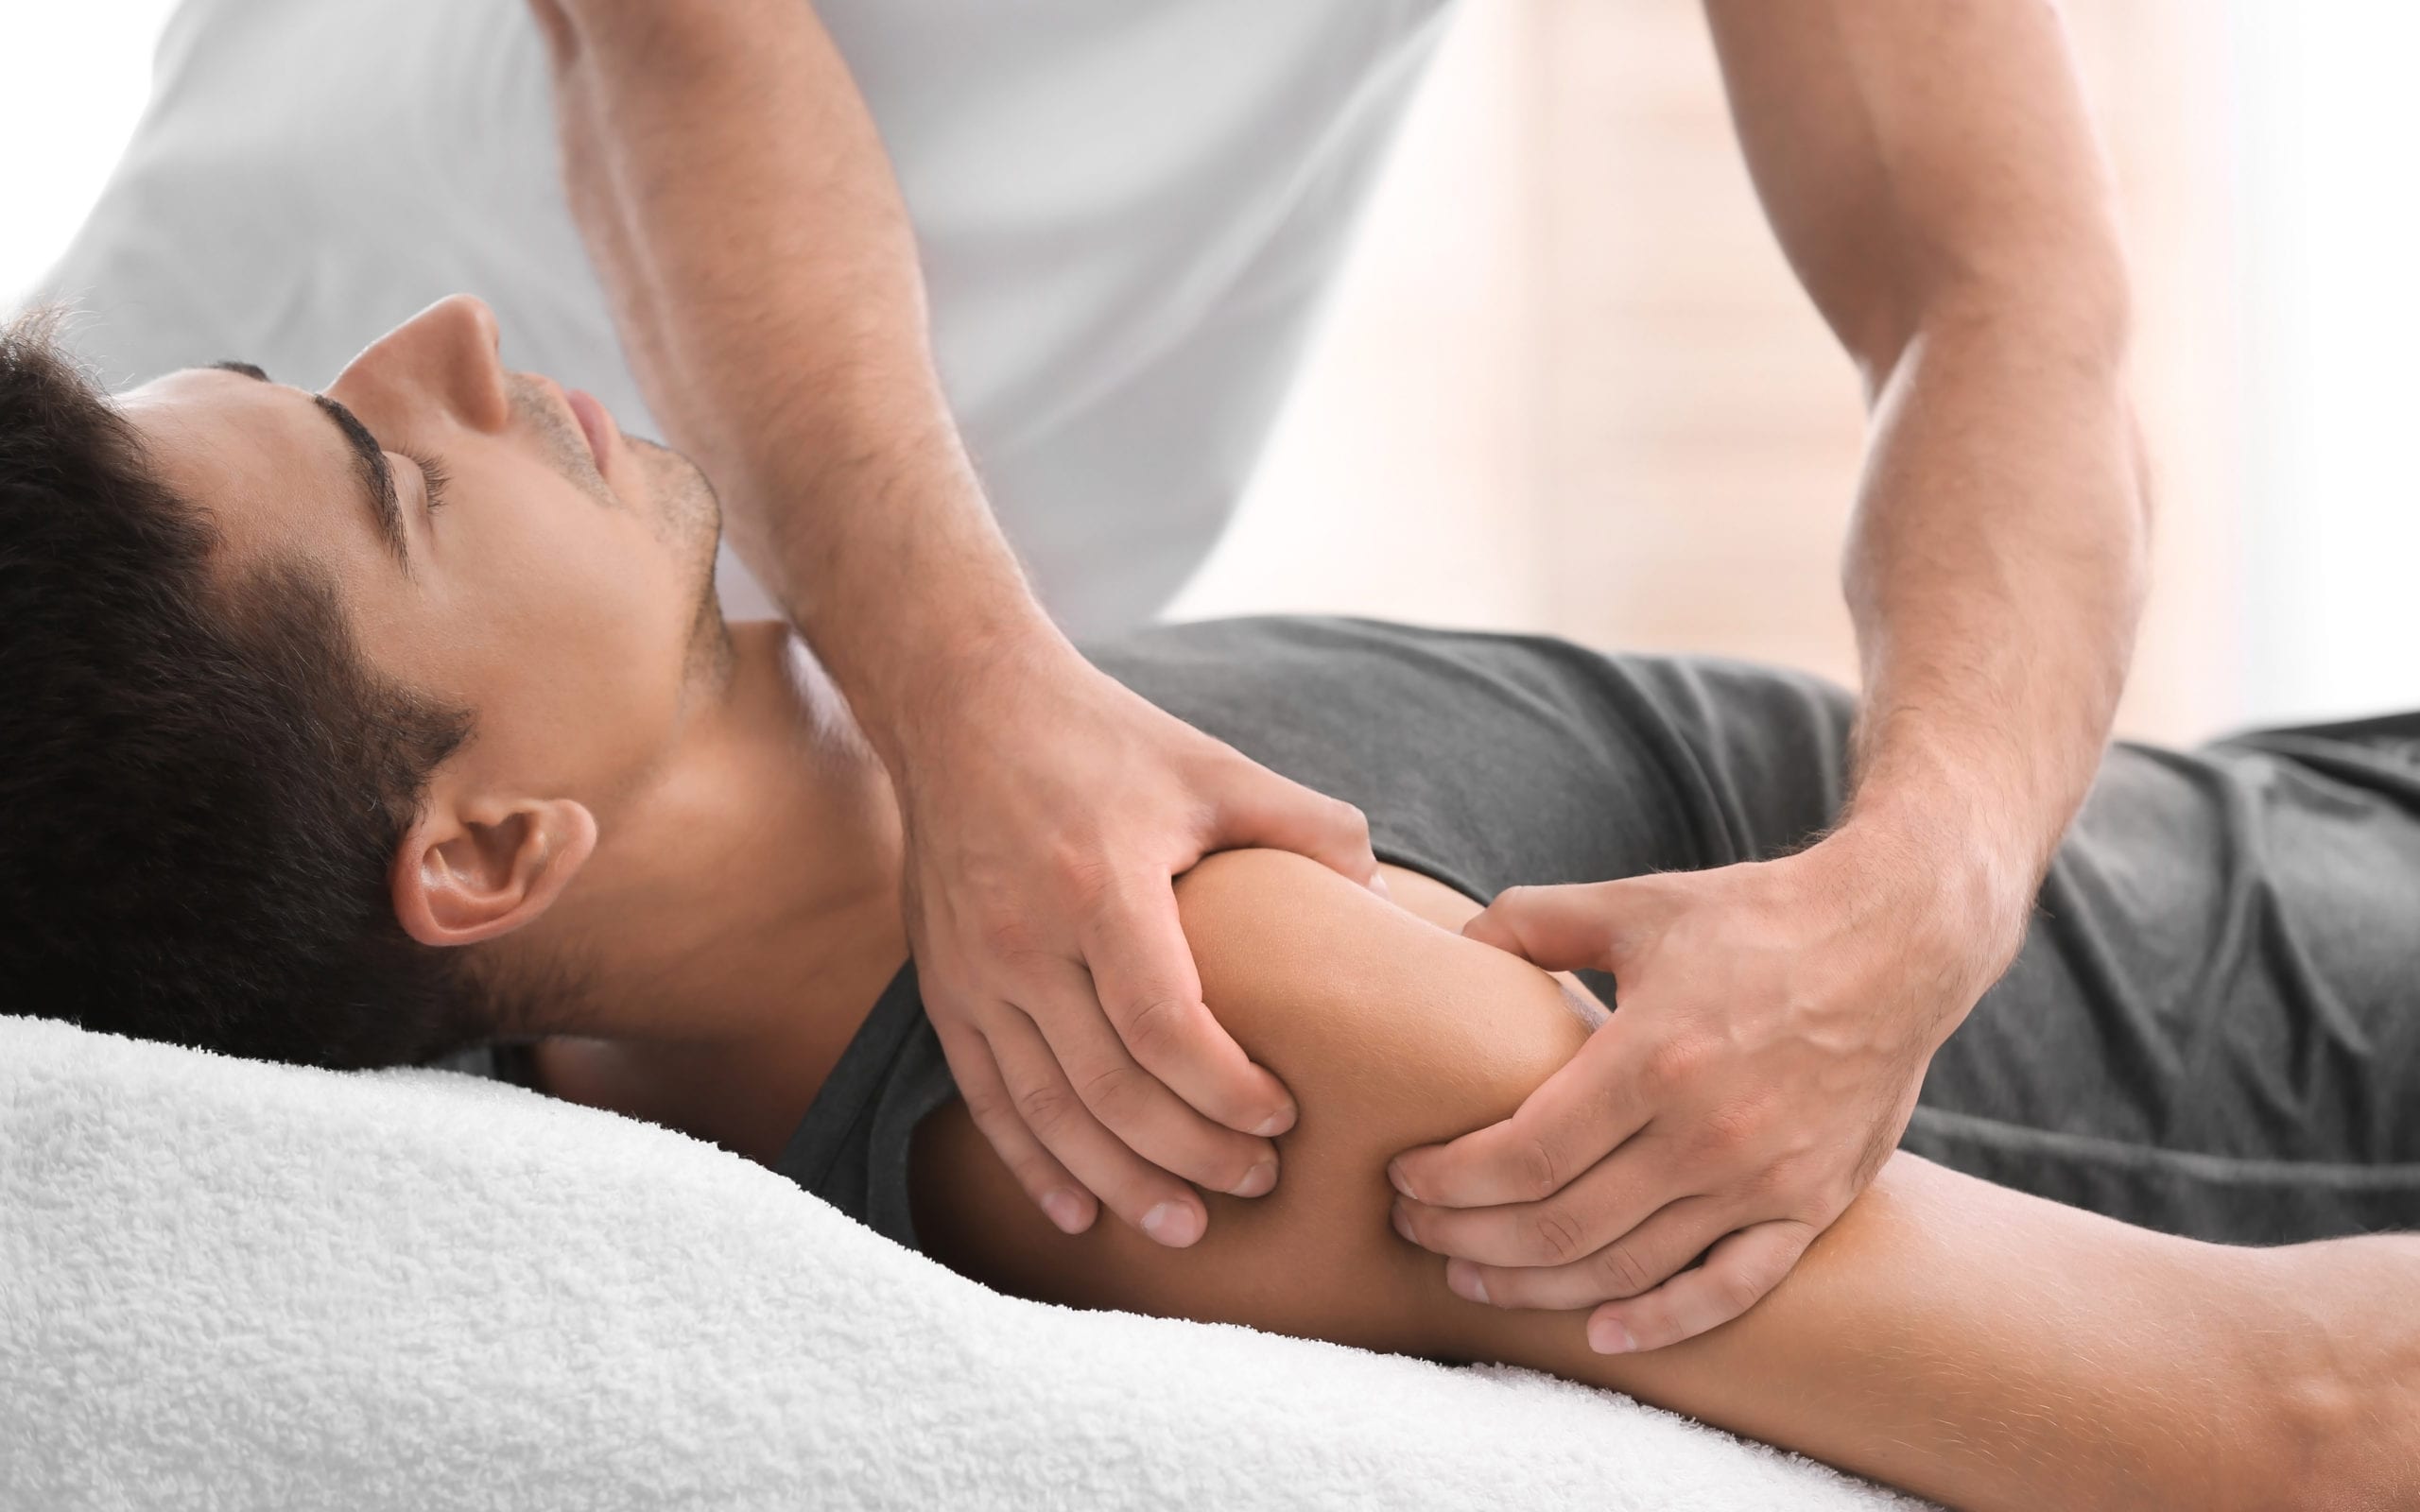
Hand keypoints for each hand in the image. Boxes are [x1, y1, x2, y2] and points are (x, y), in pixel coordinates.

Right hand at [893, 634, 1381, 1247]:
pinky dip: (1032, 1163)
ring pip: (1047, 1111)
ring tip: (1184, 1226)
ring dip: (1117, 1181)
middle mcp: (1026, 939)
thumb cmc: (1102, 735)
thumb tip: (1387, 895)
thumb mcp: (1211, 765)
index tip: (1285, 1120)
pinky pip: (987, 1098)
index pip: (1165, 1027)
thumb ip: (1306, 824)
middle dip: (1190, 1154)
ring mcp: (976, 970)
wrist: (962, 703)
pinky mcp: (943, 987)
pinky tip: (1077, 1212)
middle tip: (1257, 1184)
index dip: (1227, 1092)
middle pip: (1110, 1088)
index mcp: (1101, 886)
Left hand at [1385, 830, 2018, 1350]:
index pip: (1525, 1154)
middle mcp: (1708, 1133)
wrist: (1897, 942)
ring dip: (1537, 1286)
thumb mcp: (1636, 904)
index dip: (1452, 1181)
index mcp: (1654, 1057)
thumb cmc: (1755, 919)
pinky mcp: (1810, 1206)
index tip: (1406, 1179)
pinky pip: (1729, 1289)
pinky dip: (1662, 1324)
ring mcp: (1764, 1180)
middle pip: (1560, 1224)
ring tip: (1473, 1276)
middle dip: (1468, 1238)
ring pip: (1627, 1268)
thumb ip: (1535, 921)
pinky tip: (1599, 1332)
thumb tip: (1456, 939)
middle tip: (1414, 1232)